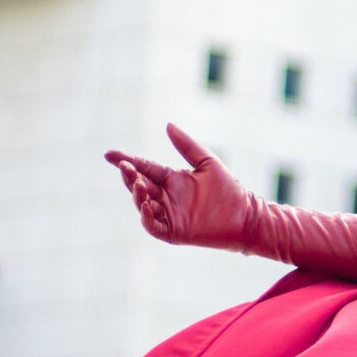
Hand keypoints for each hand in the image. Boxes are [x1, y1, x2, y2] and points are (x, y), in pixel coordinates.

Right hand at [103, 123, 258, 250]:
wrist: (246, 216)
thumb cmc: (229, 190)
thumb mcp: (207, 162)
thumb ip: (186, 145)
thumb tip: (167, 124)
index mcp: (172, 180)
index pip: (145, 168)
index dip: (128, 161)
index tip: (110, 154)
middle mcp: (166, 197)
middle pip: (139, 185)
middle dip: (129, 176)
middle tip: (124, 166)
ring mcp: (168, 215)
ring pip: (142, 204)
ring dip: (136, 194)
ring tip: (137, 182)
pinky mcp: (174, 232)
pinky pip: (152, 225)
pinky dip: (146, 216)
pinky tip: (147, 203)